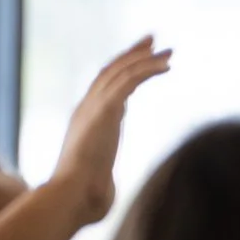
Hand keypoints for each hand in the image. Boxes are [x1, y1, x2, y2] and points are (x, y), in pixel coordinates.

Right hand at [54, 38, 171, 226]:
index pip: (103, 87)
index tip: (141, 61)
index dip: (122, 70)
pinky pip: (127, 81)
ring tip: (168, 52)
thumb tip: (106, 186)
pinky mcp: (103, 112)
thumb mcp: (98, 178)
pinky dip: (146, 70)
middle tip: (154, 41)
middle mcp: (86, 109)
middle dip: (132, 54)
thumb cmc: (86, 198)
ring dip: (145, 59)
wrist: (71, 198)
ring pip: (120, 72)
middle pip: (110, 72)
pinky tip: (165, 66)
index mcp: (86, 122)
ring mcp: (92, 109)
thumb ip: (102, 172)